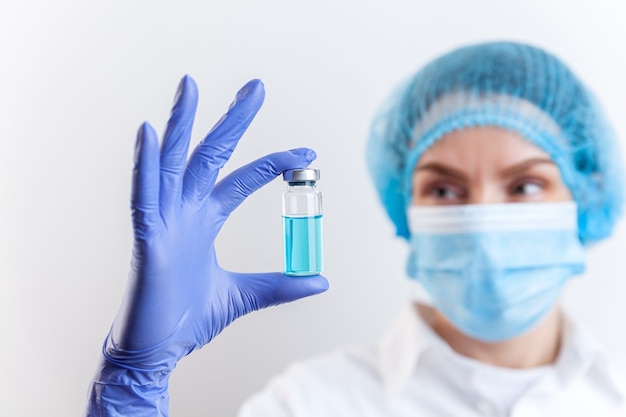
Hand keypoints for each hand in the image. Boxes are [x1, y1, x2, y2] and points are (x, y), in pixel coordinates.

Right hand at [86, 76, 327, 415]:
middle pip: (209, 155)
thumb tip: (321, 281)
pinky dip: (144, 164)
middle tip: (256, 87)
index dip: (274, 163)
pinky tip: (147, 132)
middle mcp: (184, 211)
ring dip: (180, 123)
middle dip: (232, 121)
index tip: (308, 155)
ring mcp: (163, 221)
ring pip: (170, 162)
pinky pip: (143, 196)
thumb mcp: (244, 296)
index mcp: (205, 220)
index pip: (242, 179)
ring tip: (190, 85)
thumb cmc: (189, 320)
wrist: (157, 352)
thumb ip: (280, 286)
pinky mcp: (146, 239)